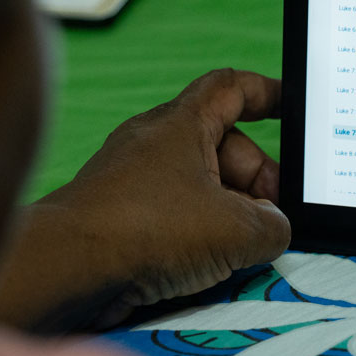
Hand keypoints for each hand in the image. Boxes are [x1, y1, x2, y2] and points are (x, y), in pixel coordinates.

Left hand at [0, 69, 289, 330]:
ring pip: (195, 182)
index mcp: (182, 124)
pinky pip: (169, 211)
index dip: (265, 93)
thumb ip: (272, 226)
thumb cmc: (148, 230)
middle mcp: (153, 142)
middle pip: (221, 145)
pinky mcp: (115, 213)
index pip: (230, 89)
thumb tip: (274, 228)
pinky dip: (194, 229)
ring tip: (241, 245)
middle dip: (256, 177)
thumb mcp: (235, 230)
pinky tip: (204, 261)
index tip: (289, 104)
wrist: (66, 266)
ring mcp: (130, 177)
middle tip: (273, 215)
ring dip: (226, 208)